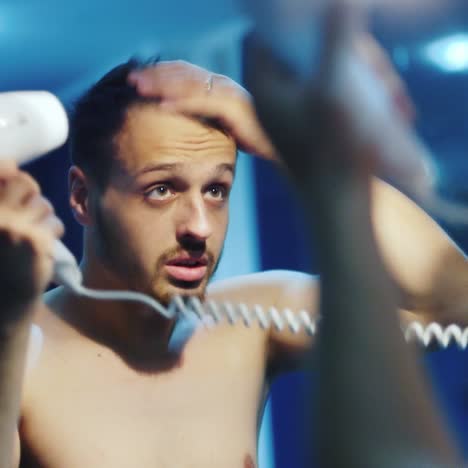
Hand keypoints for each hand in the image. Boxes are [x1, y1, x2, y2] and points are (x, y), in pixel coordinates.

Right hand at [0, 162, 63, 317]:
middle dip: (32, 192)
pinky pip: (55, 223)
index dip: (6, 168)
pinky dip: (52, 233)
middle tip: (29, 208)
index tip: (11, 169)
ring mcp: (14, 227)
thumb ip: (3, 203)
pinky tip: (40, 248)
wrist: (3, 301)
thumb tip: (12, 165)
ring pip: (44, 205)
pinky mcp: (36, 241)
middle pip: (25, 182)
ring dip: (43, 218)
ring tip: (31, 236)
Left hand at [128, 60, 277, 160]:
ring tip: (138, 86)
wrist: (287, 147)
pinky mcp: (235, 108)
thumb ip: (210, 119)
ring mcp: (230, 94)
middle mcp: (224, 85)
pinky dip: (182, 101)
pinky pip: (203, 102)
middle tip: (131, 78)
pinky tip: (163, 103)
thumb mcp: (228, 126)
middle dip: (156, 75)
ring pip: (190, 84)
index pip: (186, 75)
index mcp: (220, 88)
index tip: (140, 80)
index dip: (162, 74)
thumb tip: (191, 123)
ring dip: (162, 84)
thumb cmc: (258, 138)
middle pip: (184, 74)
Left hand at [244, 9, 414, 188]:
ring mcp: (295, 111)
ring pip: (327, 72)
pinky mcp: (315, 123)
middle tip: (381, 72)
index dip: (296, 23)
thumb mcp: (335, 90)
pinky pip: (337, 93)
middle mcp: (275, 96)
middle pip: (305, 51)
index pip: (267, 36)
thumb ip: (336, 40)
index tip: (332, 23)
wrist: (337, 205)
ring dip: (365, 77)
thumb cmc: (332, 154)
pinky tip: (390, 110)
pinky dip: (363, 95)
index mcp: (265, 86)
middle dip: (351, 54)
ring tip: (394, 100)